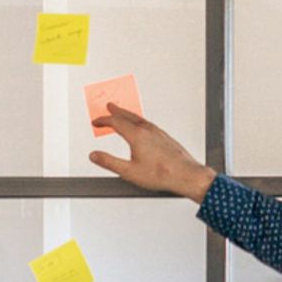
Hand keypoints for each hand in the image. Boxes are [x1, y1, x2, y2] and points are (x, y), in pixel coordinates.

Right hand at [88, 104, 216, 201]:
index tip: (96, 121)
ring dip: (128, 115)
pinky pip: (149, 124)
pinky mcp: (165, 137)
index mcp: (137, 135)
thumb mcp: (129, 171)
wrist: (186, 175)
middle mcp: (148, 130)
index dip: (103, 121)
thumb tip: (94, 156)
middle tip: (110, 106)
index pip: (115, 122)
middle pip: (128, 116)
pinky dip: (140, 121)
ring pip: (139, 118)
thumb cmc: (162, 174)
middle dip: (116, 111)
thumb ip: (109, 162)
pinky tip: (142, 127)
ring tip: (123, 114)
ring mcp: (158, 132)